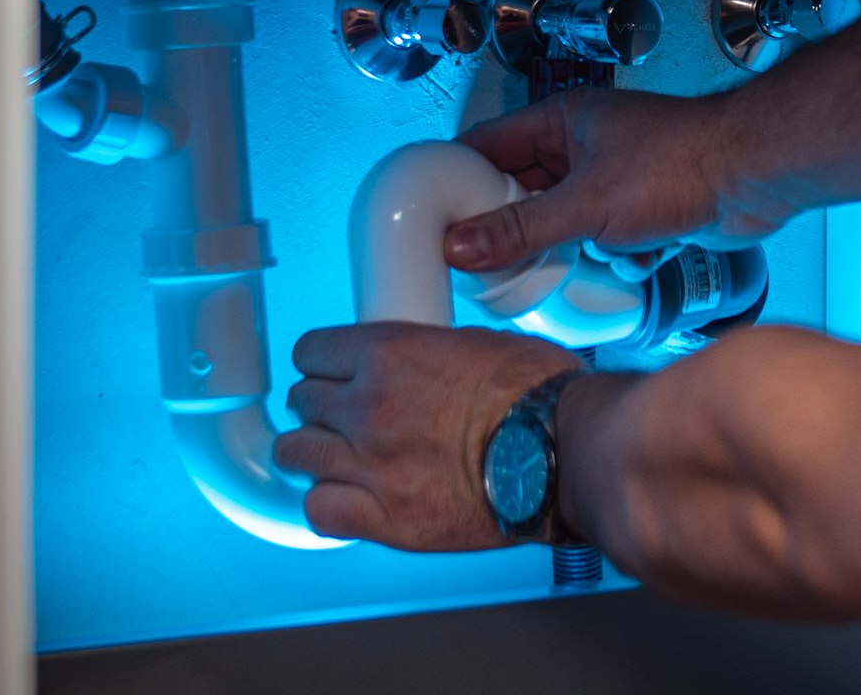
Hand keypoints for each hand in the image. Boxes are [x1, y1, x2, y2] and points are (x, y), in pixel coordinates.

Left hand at [273, 322, 580, 549]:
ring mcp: (370, 465)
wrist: (565, 451)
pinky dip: (329, 504)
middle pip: (302, 402)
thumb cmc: (538, 395)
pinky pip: (319, 511)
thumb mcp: (476, 342)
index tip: (331, 371)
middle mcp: (368, 407)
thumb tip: (415, 362)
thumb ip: (426, 353)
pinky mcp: (386, 519)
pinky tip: (349, 497)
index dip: (321, 361)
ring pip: (296, 454)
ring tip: (339, 456)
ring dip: (316, 452)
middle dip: (321, 406)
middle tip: (345, 414)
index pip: (311, 350)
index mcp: (389, 353)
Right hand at [443, 88, 790, 273]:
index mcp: (560, 122)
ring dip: (567, 247)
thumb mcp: (585, 206)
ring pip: (563, 220)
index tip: (434, 220)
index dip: (457, 181)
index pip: (486, 146)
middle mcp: (582, 144)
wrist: (753, 175)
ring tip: (564, 264)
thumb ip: (521, 230)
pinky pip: (603, 237)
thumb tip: (460, 246)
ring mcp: (613, 176)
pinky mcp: (642, 207)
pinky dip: (612, 255)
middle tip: (486, 264)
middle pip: (522, 190)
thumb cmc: (679, 163)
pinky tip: (628, 260)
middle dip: (513, 228)